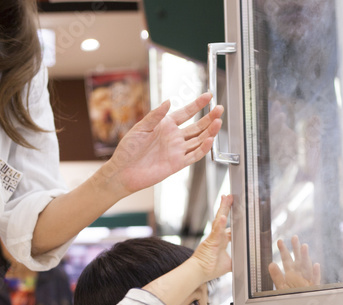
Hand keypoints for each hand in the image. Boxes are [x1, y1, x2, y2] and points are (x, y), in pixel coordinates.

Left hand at [106, 94, 222, 195]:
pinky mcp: (178, 164)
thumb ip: (155, 115)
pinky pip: (194, 155)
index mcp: (165, 125)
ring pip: (198, 139)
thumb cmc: (128, 149)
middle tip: (220, 108)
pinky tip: (209, 140)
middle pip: (197, 126)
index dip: (198, 104)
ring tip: (218, 122)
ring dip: (209, 131)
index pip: (186, 112)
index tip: (208, 95)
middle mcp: (174, 137)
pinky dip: (203, 148)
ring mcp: (177, 150)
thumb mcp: (140, 127)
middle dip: (209, 117)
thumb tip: (168, 101)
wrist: (123, 171)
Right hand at [191, 195, 232, 282]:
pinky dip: (220, 224)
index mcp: (221, 241)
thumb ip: (237, 260)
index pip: (230, 227)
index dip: (234, 220)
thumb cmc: (210, 269)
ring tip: (226, 198)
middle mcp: (217, 237)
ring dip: (223, 209)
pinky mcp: (210, 242)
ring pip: (219, 220)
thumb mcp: (229, 264)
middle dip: (226, 207)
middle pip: (223, 218)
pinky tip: (224, 217)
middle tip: (230, 197)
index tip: (239, 212)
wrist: (199, 273)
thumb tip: (248, 261)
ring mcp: (214, 238)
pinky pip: (216, 232)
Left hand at [269, 236, 320, 289]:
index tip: (280, 241)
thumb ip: (277, 276)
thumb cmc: (292, 300)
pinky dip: (316, 273)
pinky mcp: (313, 288)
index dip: (283, 250)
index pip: (287, 260)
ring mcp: (307, 281)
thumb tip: (270, 264)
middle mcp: (300, 275)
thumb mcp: (281, 287)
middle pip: (298, 260)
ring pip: (307, 267)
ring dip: (306, 258)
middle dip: (296, 249)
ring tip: (304, 246)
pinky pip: (315, 280)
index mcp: (291, 274)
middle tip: (294, 237)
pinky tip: (316, 265)